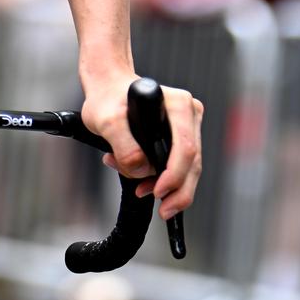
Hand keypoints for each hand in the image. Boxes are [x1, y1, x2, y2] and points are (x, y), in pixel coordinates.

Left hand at [83, 70, 203, 218]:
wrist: (108, 90)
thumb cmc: (108, 100)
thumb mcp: (106, 121)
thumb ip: (123, 145)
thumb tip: (142, 170)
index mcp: (178, 104)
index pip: (186, 147)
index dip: (174, 174)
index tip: (158, 192)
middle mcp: (189, 114)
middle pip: (193, 162)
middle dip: (177, 189)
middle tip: (163, 210)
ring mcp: (188, 126)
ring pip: (189, 168)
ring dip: (169, 186)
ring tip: (141, 191)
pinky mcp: (181, 137)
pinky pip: (180, 165)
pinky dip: (164, 179)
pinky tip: (144, 183)